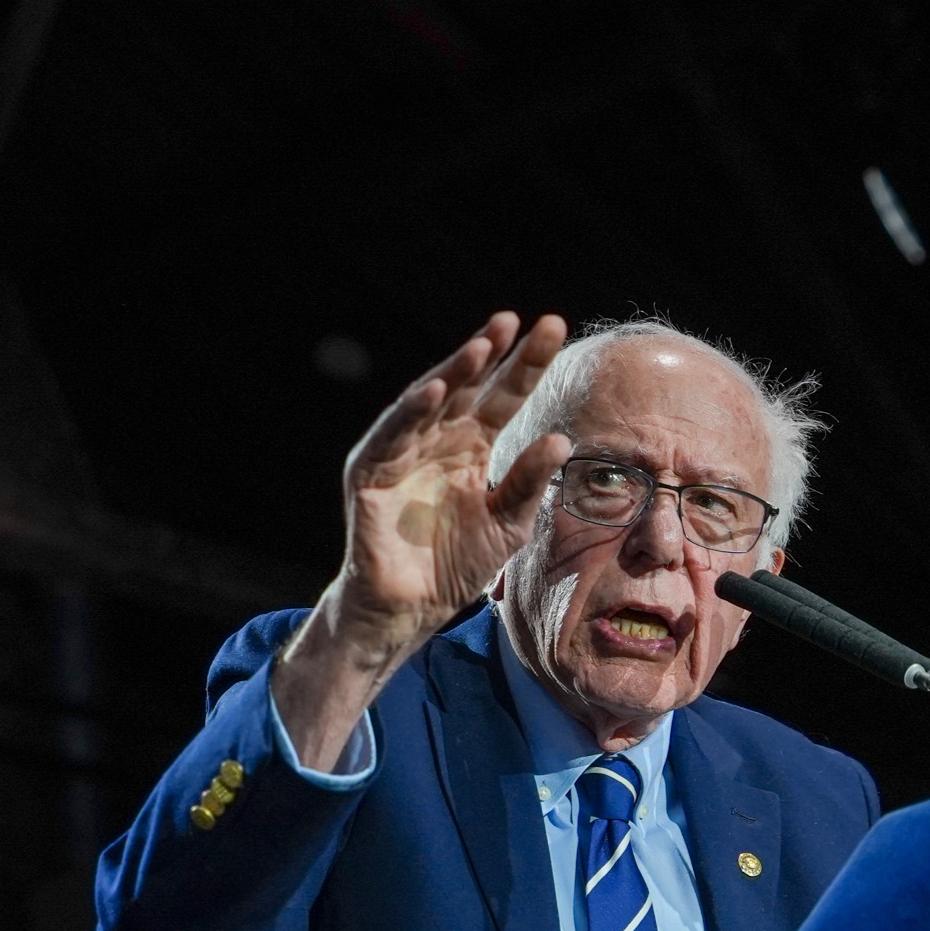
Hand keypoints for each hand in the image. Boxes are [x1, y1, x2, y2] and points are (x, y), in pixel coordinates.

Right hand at [337, 310, 571, 653]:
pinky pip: (391, 435)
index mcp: (471, 448)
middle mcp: (438, 441)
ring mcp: (403, 452)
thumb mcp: (506, 524)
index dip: (526, 365)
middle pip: (469, 387)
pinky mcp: (370, 471)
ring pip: (429, 401)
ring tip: (483, 345)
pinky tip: (434, 391)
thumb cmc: (454, 566)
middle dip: (492, 354)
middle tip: (520, 321)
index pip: (503, 397)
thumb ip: (528, 482)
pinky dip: (410, 412)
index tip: (553, 330)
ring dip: (453, 371)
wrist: (409, 609)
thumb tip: (559, 439)